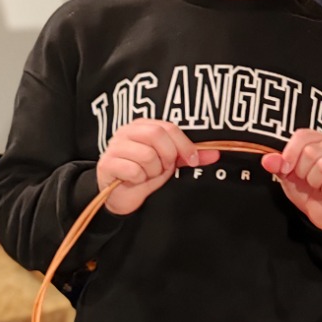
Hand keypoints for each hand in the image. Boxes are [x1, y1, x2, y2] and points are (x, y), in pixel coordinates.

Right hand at [96, 119, 218, 214]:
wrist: (121, 196)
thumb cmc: (145, 174)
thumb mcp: (170, 163)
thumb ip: (190, 156)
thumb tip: (215, 153)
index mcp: (143, 126)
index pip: (169, 127)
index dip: (184, 145)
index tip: (193, 160)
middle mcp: (126, 132)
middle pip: (157, 135)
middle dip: (167, 157)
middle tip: (164, 169)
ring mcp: (114, 147)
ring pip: (147, 155)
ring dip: (153, 172)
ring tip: (147, 175)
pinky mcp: (106, 164)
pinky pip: (133, 170)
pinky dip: (139, 180)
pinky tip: (134, 180)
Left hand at [260, 128, 321, 229]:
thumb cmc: (308, 189)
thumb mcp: (288, 176)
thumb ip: (278, 165)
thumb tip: (267, 160)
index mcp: (318, 140)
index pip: (303, 136)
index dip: (290, 153)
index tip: (286, 169)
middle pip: (310, 151)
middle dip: (303, 172)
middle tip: (307, 180)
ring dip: (315, 182)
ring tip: (318, 186)